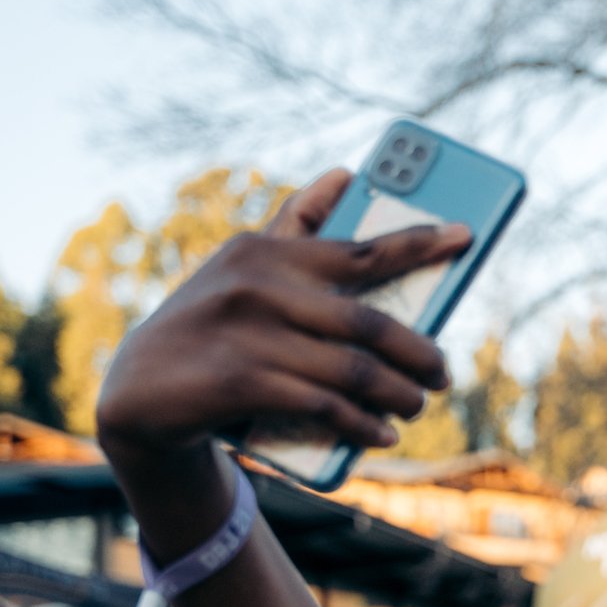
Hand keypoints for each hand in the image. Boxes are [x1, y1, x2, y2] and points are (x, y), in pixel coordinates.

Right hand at [95, 170, 468, 464]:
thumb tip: (344, 174)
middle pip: (368, 322)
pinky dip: (361, 423)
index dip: (418, 243)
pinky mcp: (239, 384)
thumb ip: (295, 230)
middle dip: (418, 353)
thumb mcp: (245, 272)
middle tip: (442, 373)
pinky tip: (382, 432)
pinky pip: (324, 406)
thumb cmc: (213, 325)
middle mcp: (255, 287)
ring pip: (353, 370)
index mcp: (265, 253)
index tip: (467, 236)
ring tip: (417, 405)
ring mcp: (246, 335)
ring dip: (398, 395)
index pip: (357, 250)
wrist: (138, 393)